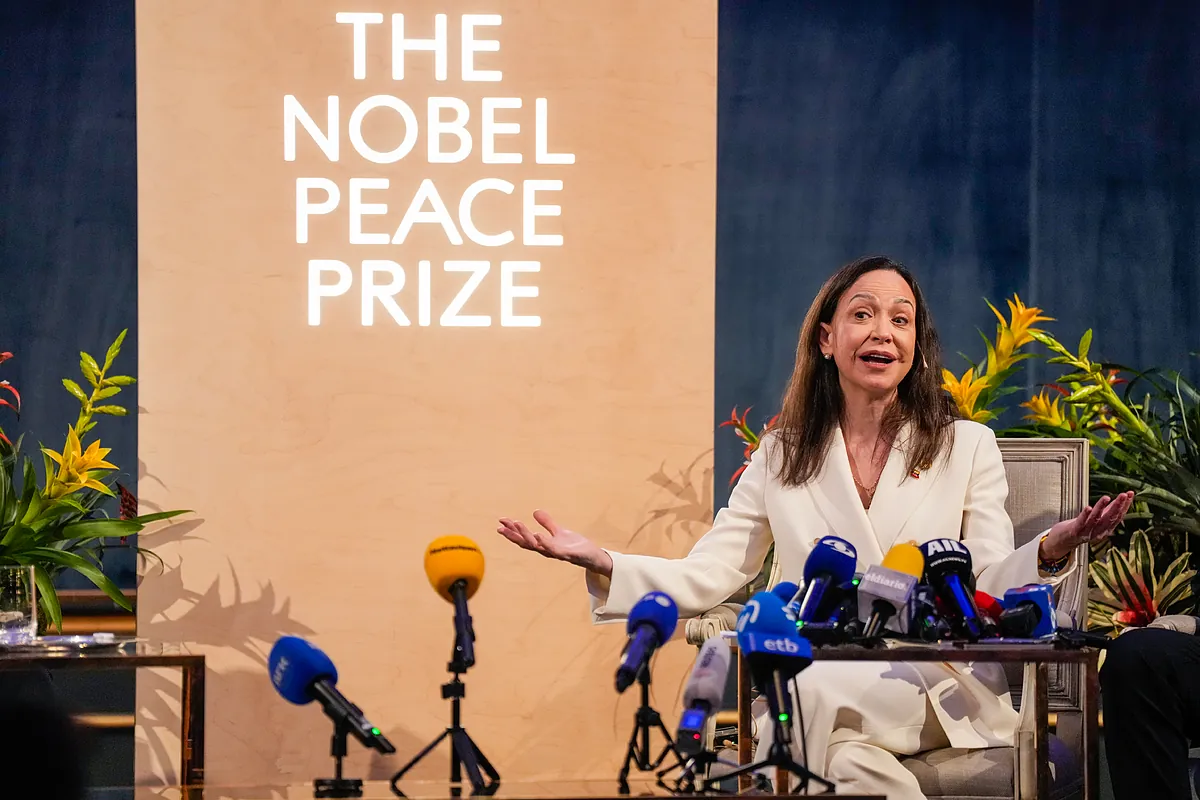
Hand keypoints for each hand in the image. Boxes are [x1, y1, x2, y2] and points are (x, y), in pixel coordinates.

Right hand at [497, 510, 613, 576]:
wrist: (593, 557)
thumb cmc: (575, 546)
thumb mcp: (560, 531)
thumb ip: (547, 523)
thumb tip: (535, 511)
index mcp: (544, 545)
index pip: (524, 538)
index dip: (512, 530)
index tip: (501, 521)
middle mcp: (547, 551)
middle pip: (526, 543)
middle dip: (513, 534)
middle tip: (501, 526)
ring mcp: (556, 553)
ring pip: (537, 545)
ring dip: (526, 535)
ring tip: (517, 524)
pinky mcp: (568, 554)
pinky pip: (554, 550)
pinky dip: (545, 543)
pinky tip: (538, 535)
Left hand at [1040, 491, 1134, 561]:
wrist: (1063, 541)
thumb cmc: (1082, 527)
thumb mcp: (1098, 518)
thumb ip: (1109, 509)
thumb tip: (1124, 497)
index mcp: (1106, 529)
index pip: (1118, 516)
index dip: (1125, 505)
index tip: (1130, 494)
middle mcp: (1099, 532)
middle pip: (1110, 518)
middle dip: (1118, 506)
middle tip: (1123, 495)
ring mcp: (1087, 532)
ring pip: (1096, 519)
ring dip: (1101, 508)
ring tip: (1107, 497)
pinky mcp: (1075, 532)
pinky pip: (1081, 522)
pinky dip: (1085, 515)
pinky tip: (1088, 507)